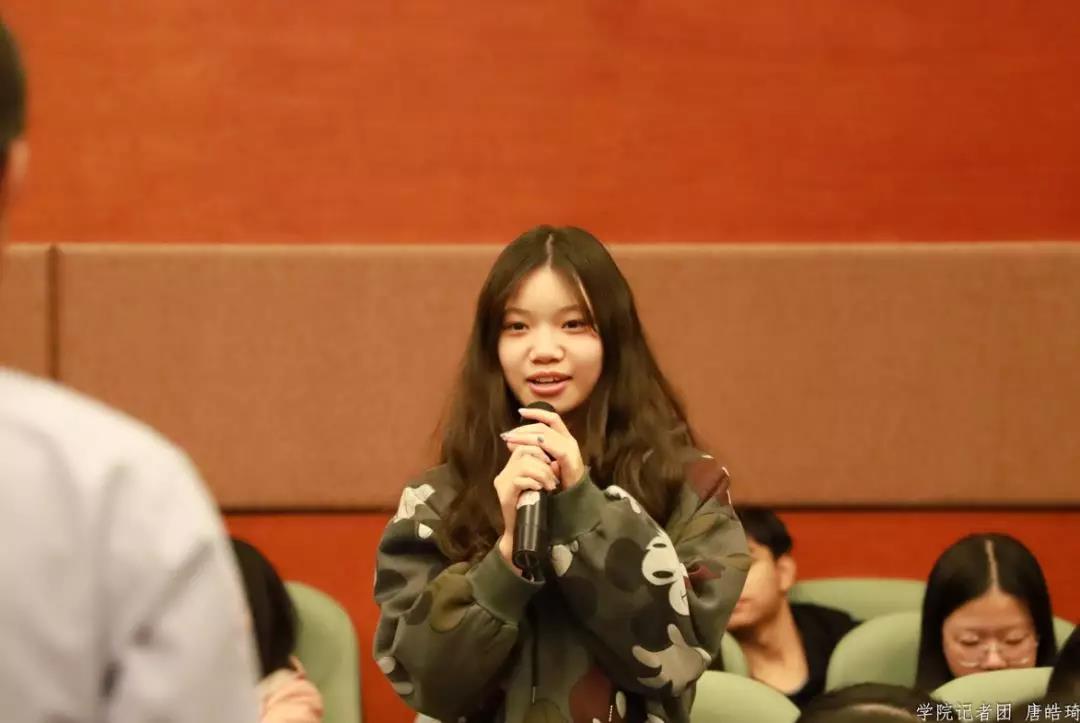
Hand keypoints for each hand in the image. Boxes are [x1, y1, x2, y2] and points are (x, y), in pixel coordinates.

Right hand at [493, 443, 559, 567]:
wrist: (525, 535)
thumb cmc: (537, 509)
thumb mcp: (542, 484)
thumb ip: (544, 469)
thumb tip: (554, 459)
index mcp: (512, 467)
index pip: (524, 445)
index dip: (540, 448)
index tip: (552, 462)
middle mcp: (505, 473)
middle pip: (525, 450)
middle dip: (544, 463)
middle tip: (553, 479)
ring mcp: (503, 483)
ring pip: (524, 463)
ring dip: (542, 473)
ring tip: (550, 486)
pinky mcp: (505, 495)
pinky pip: (519, 480)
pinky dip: (534, 482)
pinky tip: (541, 490)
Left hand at [500, 406, 585, 489]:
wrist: (574, 498)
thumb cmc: (559, 480)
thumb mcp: (545, 462)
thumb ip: (534, 450)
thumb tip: (513, 442)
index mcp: (564, 438)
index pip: (551, 419)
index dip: (536, 413)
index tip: (520, 412)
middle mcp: (569, 440)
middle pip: (544, 427)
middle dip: (524, 429)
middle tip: (509, 434)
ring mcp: (570, 449)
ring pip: (545, 435)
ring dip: (525, 436)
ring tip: (511, 440)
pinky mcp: (568, 459)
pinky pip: (550, 447)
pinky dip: (536, 445)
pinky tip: (525, 448)